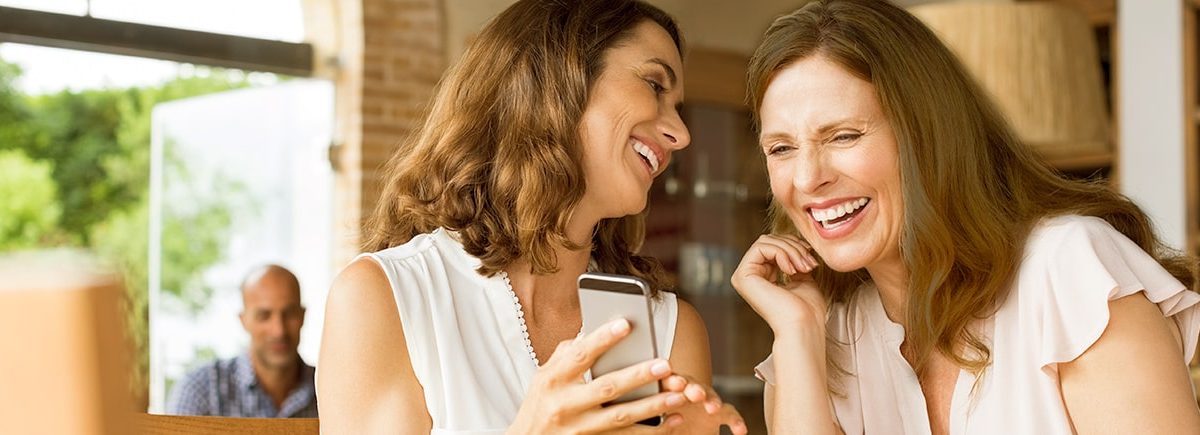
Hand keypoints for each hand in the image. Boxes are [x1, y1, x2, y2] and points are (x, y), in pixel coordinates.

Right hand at [507, 318, 691, 433]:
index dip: (602, 339)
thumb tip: (595, 327)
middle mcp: (565, 404)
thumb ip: (569, 352)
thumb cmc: (541, 402)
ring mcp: (580, 427)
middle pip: (606, 387)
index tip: (626, 324)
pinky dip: (652, 431)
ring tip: (679, 395)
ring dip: (653, 406)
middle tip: (665, 365)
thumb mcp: (545, 375)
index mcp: (553, 379)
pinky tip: (673, 420)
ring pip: (621, 416)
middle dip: (637, 376)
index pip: (580, 356)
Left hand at [661, 374, 747, 433]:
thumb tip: (662, 422)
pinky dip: (736, 421)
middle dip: (695, 388)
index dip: (673, 381)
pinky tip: (740, 431)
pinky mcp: (720, 415)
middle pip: (692, 385)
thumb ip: (662, 426)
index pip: (669, 383)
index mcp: (667, 395)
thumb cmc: (672, 430)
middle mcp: (687, 395)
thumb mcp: (663, 429)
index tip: (678, 384)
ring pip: (711, 396)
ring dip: (713, 400)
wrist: (685, 433)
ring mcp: (704, 403)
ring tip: (713, 409)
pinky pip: (730, 414)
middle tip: (697, 395)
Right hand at [731, 234, 827, 331]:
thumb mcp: (802, 277)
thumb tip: (796, 245)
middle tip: (809, 263)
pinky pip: (761, 247)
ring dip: (790, 250)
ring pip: (766, 241)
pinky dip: (781, 253)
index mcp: (761, 278)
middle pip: (768, 240)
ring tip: (804, 267)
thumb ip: (795, 261)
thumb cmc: (807, 309)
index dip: (794, 246)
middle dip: (793, 246)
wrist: (804, 325)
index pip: (773, 245)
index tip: (812, 260)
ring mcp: (743, 276)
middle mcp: (749, 277)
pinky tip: (791, 270)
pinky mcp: (742, 276)